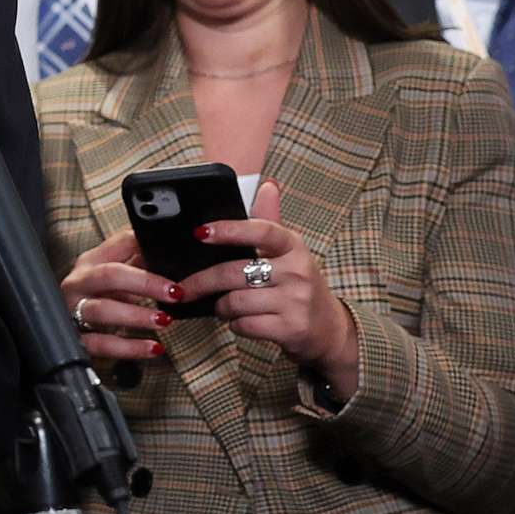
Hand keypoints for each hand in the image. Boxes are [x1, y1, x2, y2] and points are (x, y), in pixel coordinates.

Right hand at [61, 228, 172, 363]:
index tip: (174, 260)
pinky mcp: (78, 339)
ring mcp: (73, 311)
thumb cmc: (99, 298)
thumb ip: (139, 260)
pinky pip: (103, 344)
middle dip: (145, 283)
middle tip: (174, 293)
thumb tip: (170, 250)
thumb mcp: (117, 276)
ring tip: (163, 321)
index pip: (119, 245)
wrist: (72, 327)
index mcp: (90, 263)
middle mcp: (78, 284)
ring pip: (102, 310)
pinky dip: (130, 347)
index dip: (146, 250)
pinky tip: (153, 347)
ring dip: (136, 315)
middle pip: (108, 276)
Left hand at [178, 181, 359, 399]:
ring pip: (235, 301)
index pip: (261, 230)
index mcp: (293, 246)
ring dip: (220, 306)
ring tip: (222, 305)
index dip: (229, 230)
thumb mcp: (289, 251)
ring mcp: (296, 301)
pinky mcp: (291, 328)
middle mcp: (298, 271)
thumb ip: (270, 221)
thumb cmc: (299, 284)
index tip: (200, 232)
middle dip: (201, 282)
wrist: (329, 328)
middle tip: (184, 288)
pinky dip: (235, 324)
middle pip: (234, 272)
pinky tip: (241, 321)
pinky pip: (245, 325)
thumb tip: (268, 185)